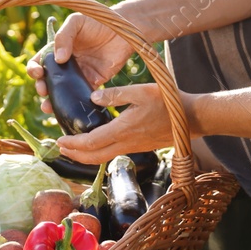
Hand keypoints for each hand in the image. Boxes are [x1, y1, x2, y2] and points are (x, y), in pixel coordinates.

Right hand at [25, 12, 134, 115]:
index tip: (38, 73)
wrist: (122, 28)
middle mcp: (66, 64)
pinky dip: (76, 103)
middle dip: (42, 87)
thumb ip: (63, 36)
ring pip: (63, 91)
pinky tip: (71, 107)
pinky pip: (83, 95)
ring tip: (48, 107)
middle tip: (43, 91)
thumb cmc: (97, 21)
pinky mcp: (94, 81)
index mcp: (57, 49)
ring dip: (54, 101)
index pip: (40, 61)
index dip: (34, 69)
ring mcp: (79, 74)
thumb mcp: (76, 22)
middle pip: (49, 80)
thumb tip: (58, 59)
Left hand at [56, 84, 181, 162]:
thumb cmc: (167, 102)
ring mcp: (133, 147)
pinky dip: (99, 151)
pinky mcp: (139, 146)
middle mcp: (126, 143)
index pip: (92, 143)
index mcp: (123, 130)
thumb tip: (93, 97)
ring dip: (86, 155)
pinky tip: (96, 142)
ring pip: (103, 158)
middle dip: (75, 155)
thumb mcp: (140, 91)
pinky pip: (114, 153)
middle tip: (60, 149)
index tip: (59, 141)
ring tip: (73, 147)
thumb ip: (115, 94)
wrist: (191, 118)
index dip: (73, 145)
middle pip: (94, 158)